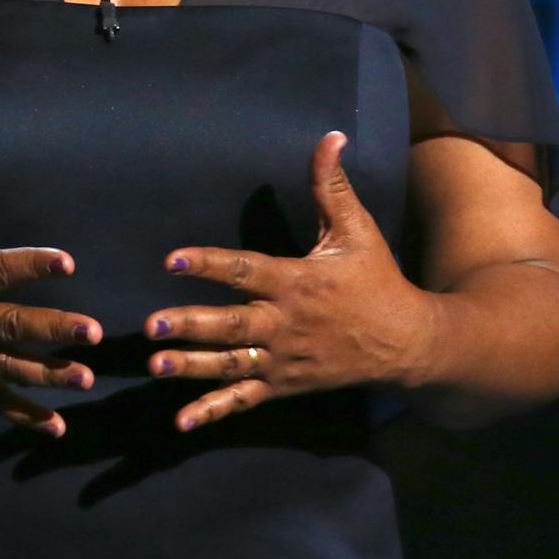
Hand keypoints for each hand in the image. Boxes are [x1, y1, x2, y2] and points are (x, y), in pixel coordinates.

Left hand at [142, 130, 433, 432]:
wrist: (406, 342)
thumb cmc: (376, 280)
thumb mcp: (357, 230)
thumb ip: (331, 186)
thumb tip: (329, 137)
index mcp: (296, 282)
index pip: (246, 271)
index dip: (210, 264)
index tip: (173, 260)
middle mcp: (285, 323)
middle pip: (233, 325)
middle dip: (191, 326)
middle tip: (152, 325)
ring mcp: (283, 359)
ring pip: (232, 365)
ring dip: (192, 366)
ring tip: (156, 364)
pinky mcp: (284, 384)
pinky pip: (245, 401)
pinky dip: (213, 412)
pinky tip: (181, 422)